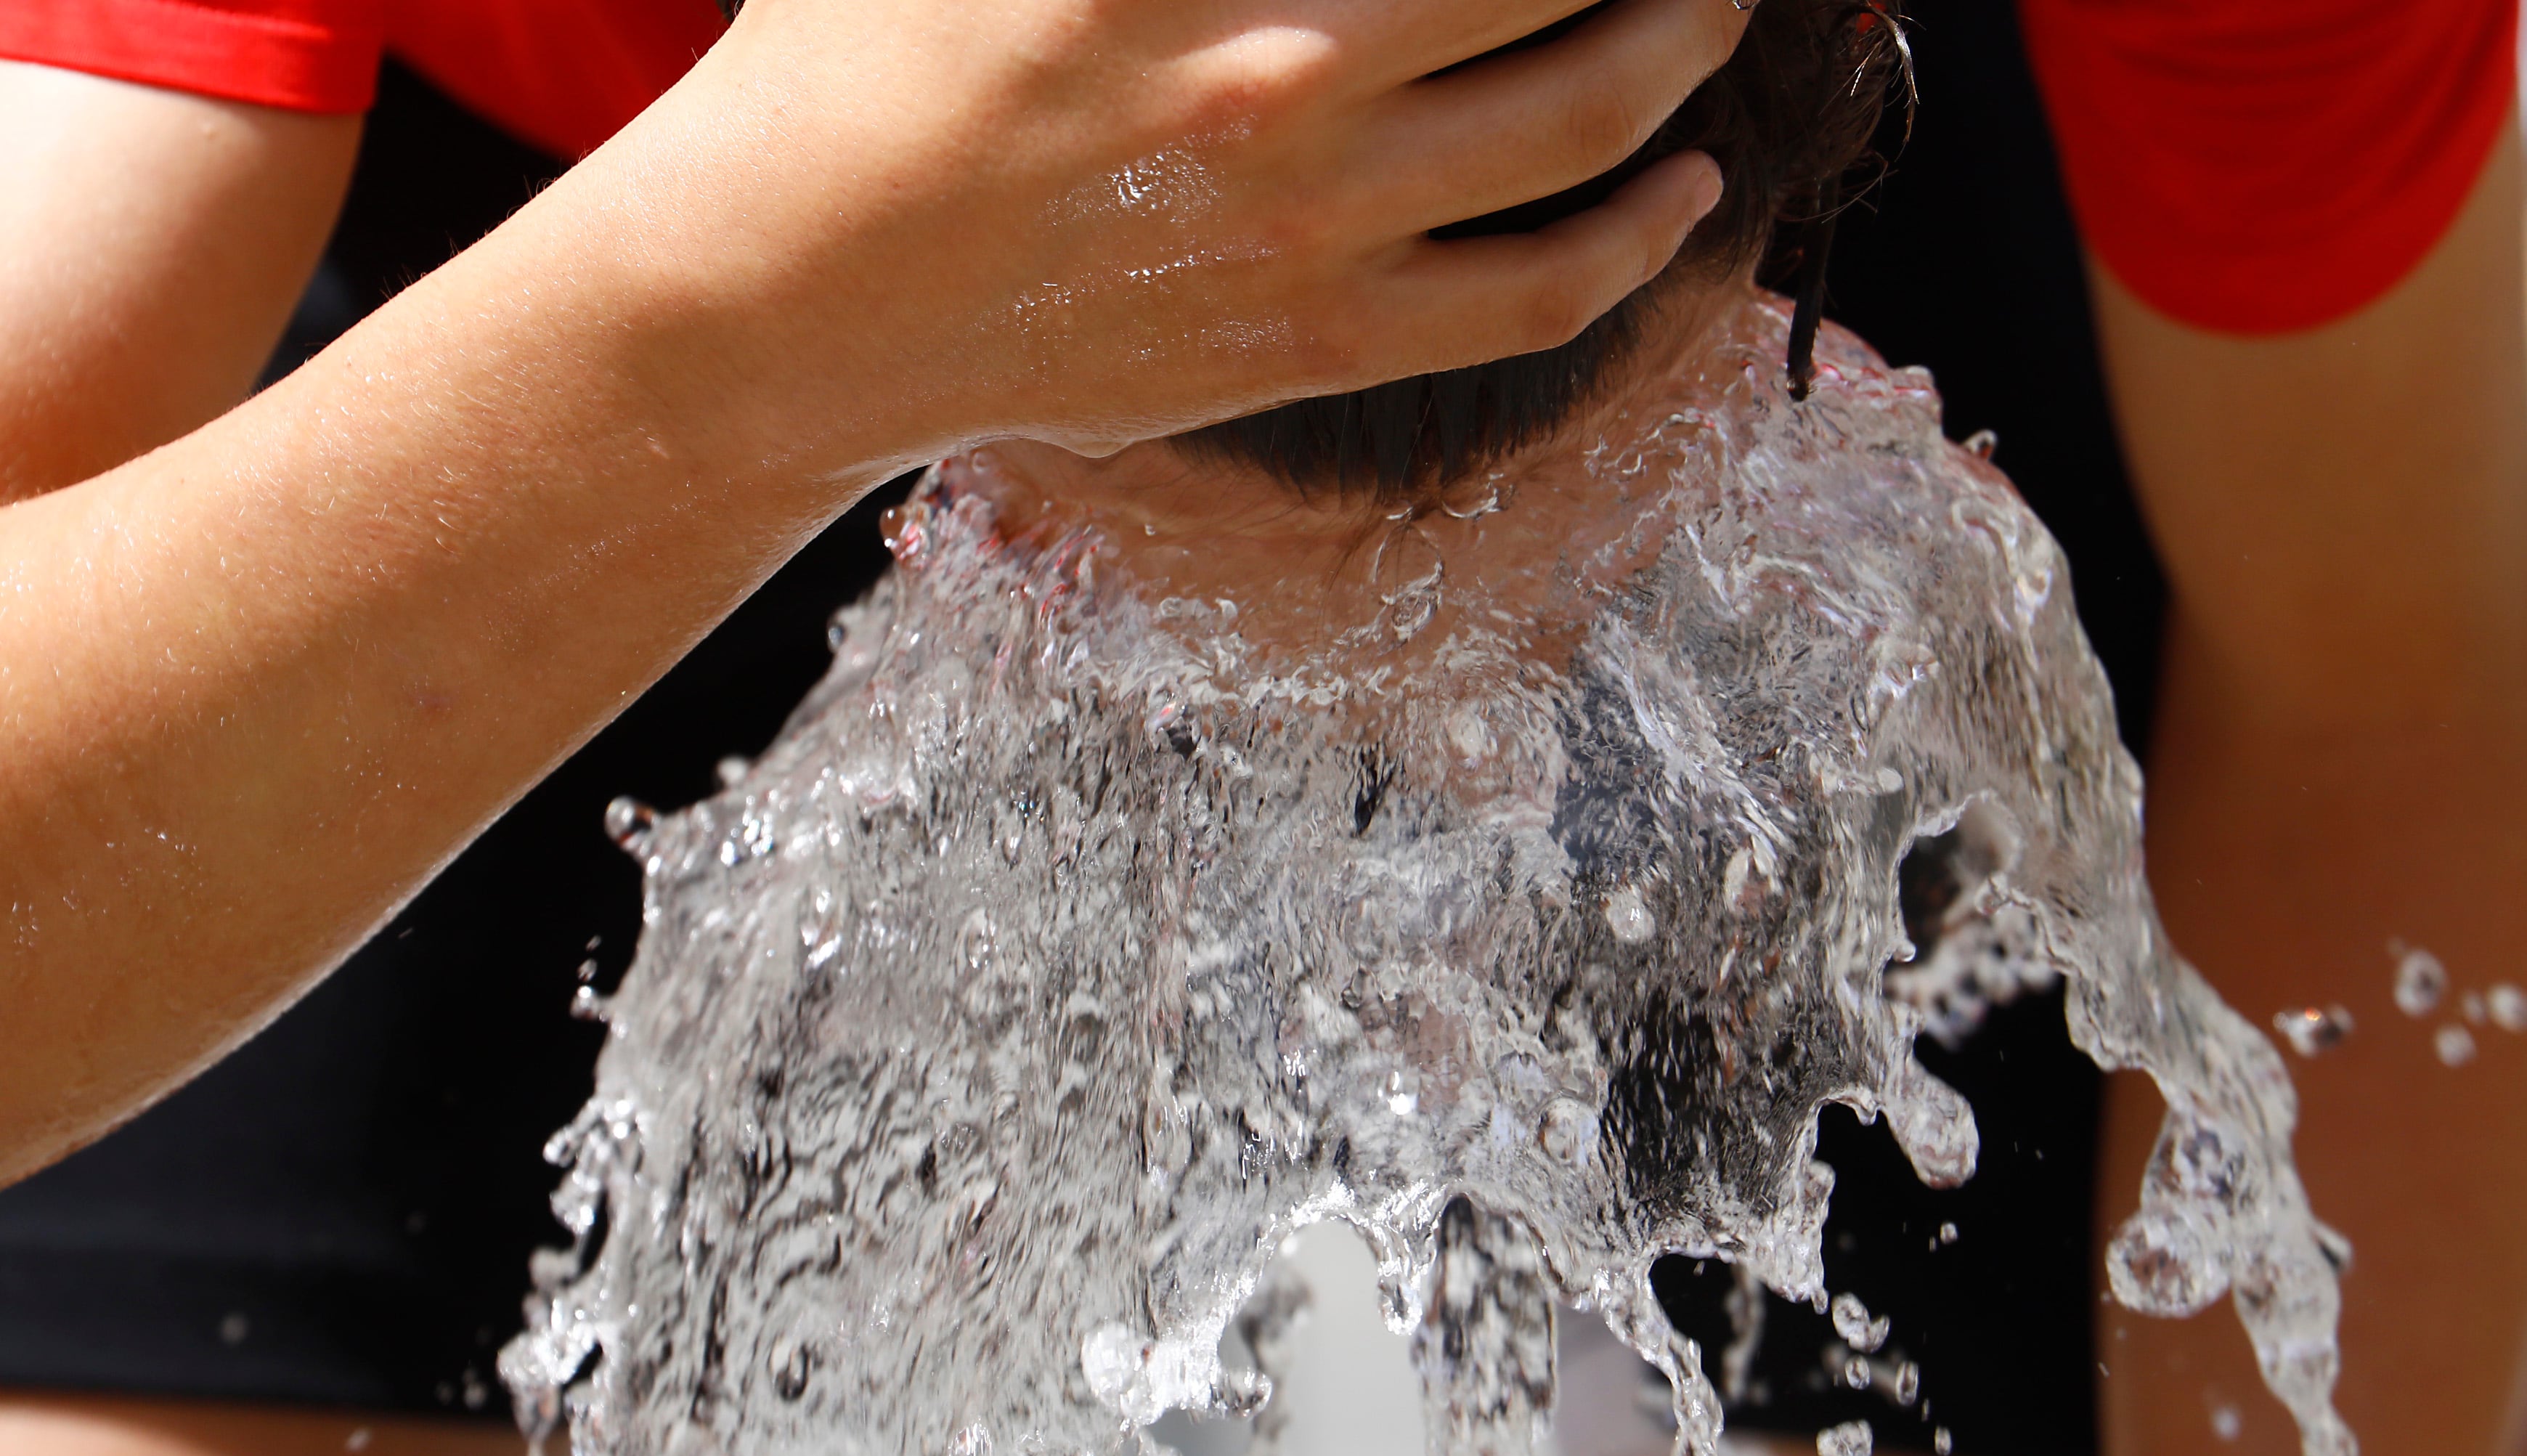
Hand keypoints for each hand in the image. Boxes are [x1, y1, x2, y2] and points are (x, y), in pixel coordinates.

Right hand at [563, 0, 1743, 464]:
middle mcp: (1276, 71)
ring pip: (1587, 120)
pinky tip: (1686, 184)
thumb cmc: (856, 67)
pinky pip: (1538, 294)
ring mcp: (1308, 221)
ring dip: (1687, 42)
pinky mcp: (1313, 338)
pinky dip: (1643, 240)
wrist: (792, 299)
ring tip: (1720, 2)